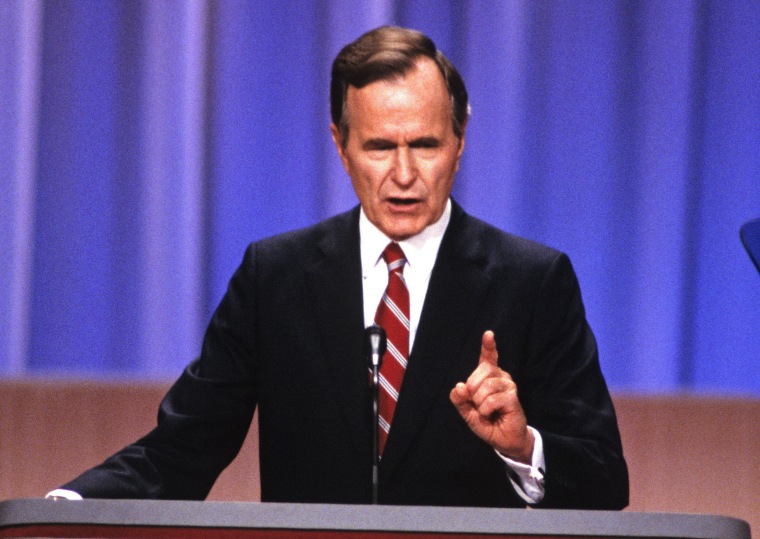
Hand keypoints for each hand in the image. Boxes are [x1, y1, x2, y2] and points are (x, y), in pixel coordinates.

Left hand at [450, 330, 534, 463]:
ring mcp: (509, 385)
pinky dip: (486, 410)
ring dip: (480, 404)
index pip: (488, 357)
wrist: (503, 440)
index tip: (488, 334)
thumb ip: (459, 400)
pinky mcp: (513, 397)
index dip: (488, 346)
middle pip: (480, 372)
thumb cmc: (487, 422)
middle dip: (472, 391)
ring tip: (486, 411)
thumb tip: (459, 386)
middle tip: (478, 405)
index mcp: (488, 376)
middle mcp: (501, 376)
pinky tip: (493, 414)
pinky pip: (491, 400)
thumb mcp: (467, 412)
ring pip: (485, 387)